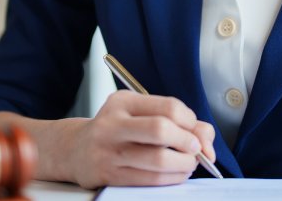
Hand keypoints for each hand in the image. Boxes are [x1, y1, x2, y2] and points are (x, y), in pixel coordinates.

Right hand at [63, 90, 215, 188]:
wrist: (74, 150)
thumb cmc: (116, 129)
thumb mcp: (139, 113)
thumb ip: (176, 119)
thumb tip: (206, 140)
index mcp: (123, 102)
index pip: (168, 107)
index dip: (191, 121)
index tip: (195, 132)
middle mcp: (113, 124)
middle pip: (161, 130)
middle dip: (188, 142)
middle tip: (195, 149)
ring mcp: (109, 151)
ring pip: (157, 160)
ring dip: (183, 164)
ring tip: (188, 163)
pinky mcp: (109, 175)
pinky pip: (149, 179)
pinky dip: (171, 179)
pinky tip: (175, 174)